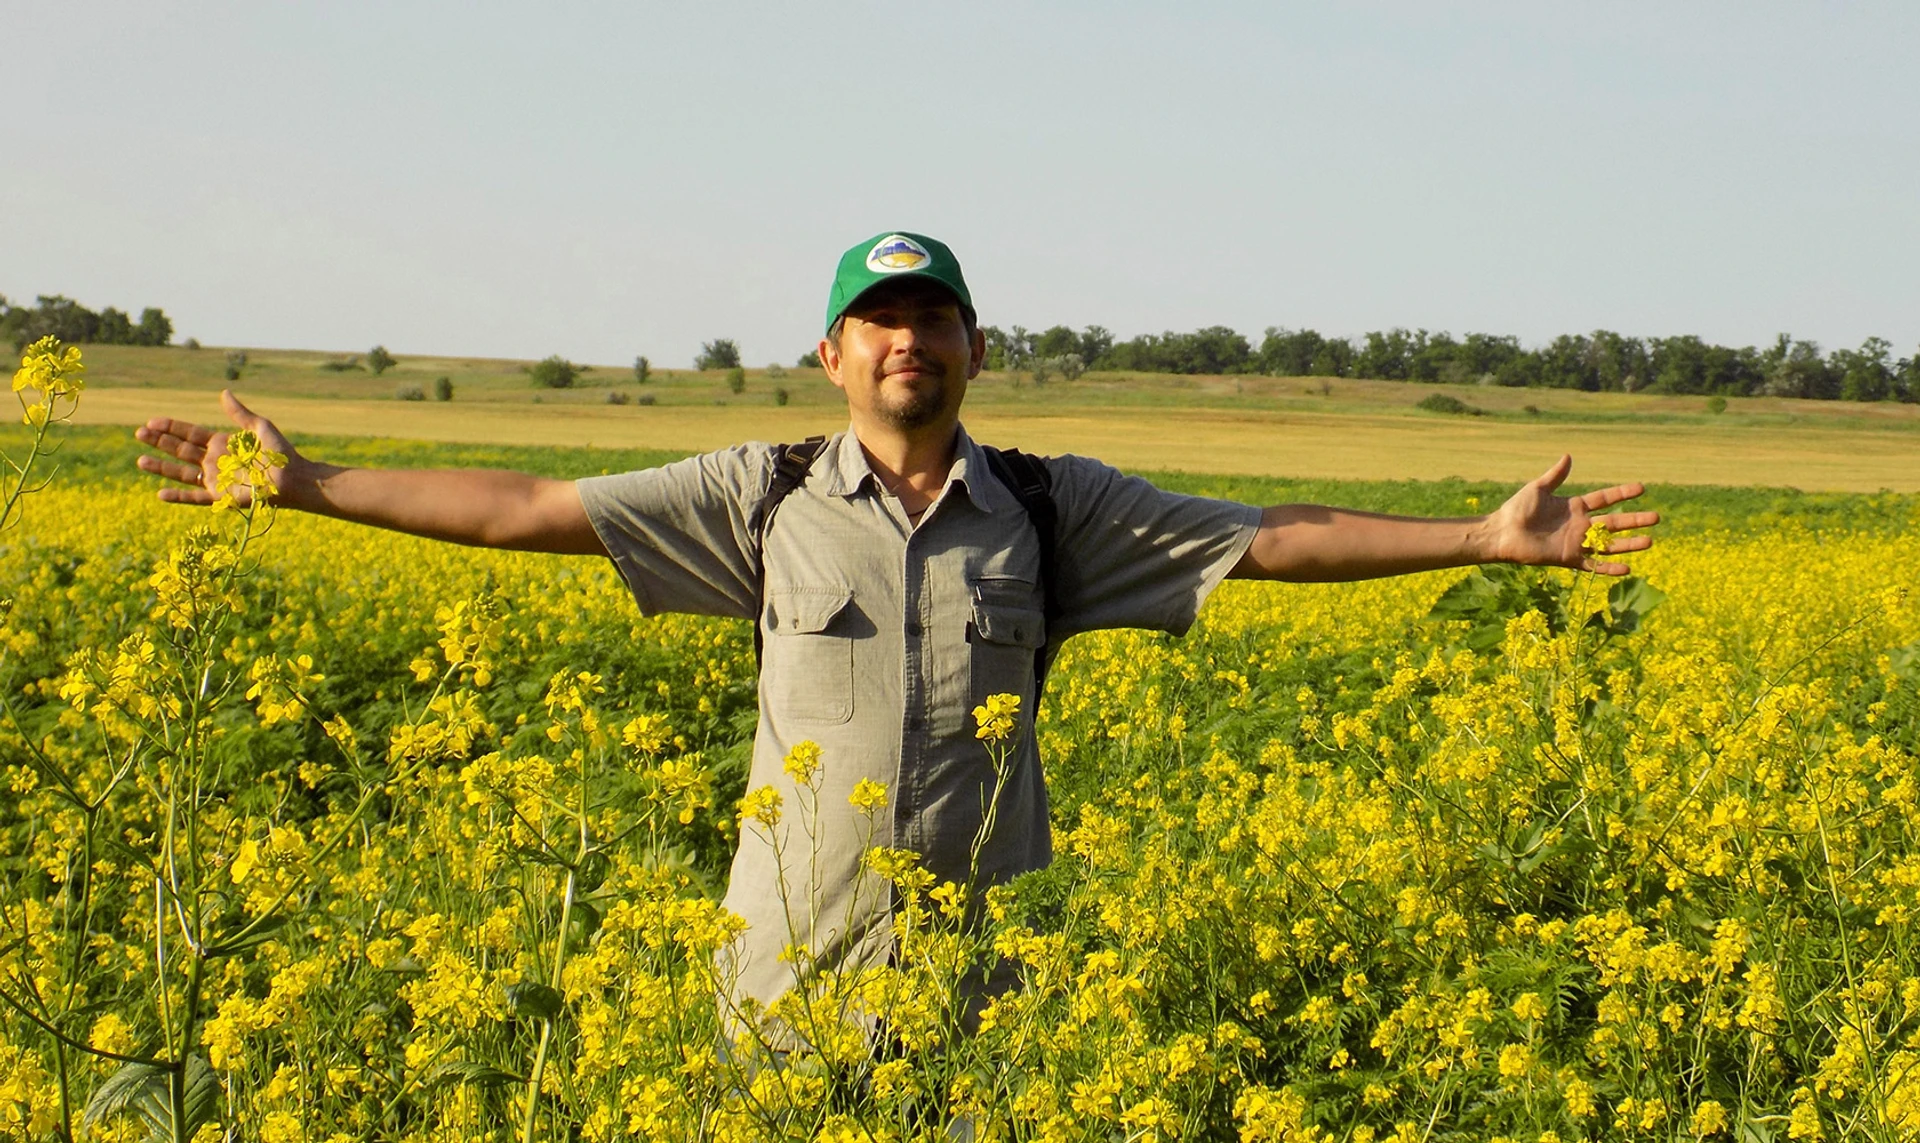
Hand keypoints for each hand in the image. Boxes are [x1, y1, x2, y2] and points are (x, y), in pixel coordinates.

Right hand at [134, 390, 298, 507]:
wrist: (293, 478)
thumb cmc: (280, 453)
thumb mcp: (260, 427)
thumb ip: (239, 413)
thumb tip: (224, 392)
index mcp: (223, 443)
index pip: (191, 434)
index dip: (172, 427)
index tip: (152, 421)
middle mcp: (215, 461)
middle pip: (180, 450)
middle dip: (160, 442)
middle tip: (139, 434)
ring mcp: (216, 480)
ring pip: (181, 473)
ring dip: (161, 467)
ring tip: (140, 461)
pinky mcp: (221, 497)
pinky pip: (195, 497)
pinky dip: (178, 497)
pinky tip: (159, 494)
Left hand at [1483, 455, 1658, 575]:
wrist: (1502, 533)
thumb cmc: (1516, 509)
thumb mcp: (1538, 489)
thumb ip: (1555, 475)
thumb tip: (1568, 456)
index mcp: (1575, 506)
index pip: (1605, 499)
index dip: (1622, 493)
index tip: (1642, 488)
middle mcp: (1580, 525)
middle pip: (1614, 522)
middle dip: (1634, 520)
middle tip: (1657, 517)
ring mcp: (1576, 543)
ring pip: (1608, 544)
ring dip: (1629, 544)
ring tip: (1650, 541)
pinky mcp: (1568, 559)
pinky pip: (1593, 564)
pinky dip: (1609, 568)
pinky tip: (1627, 568)